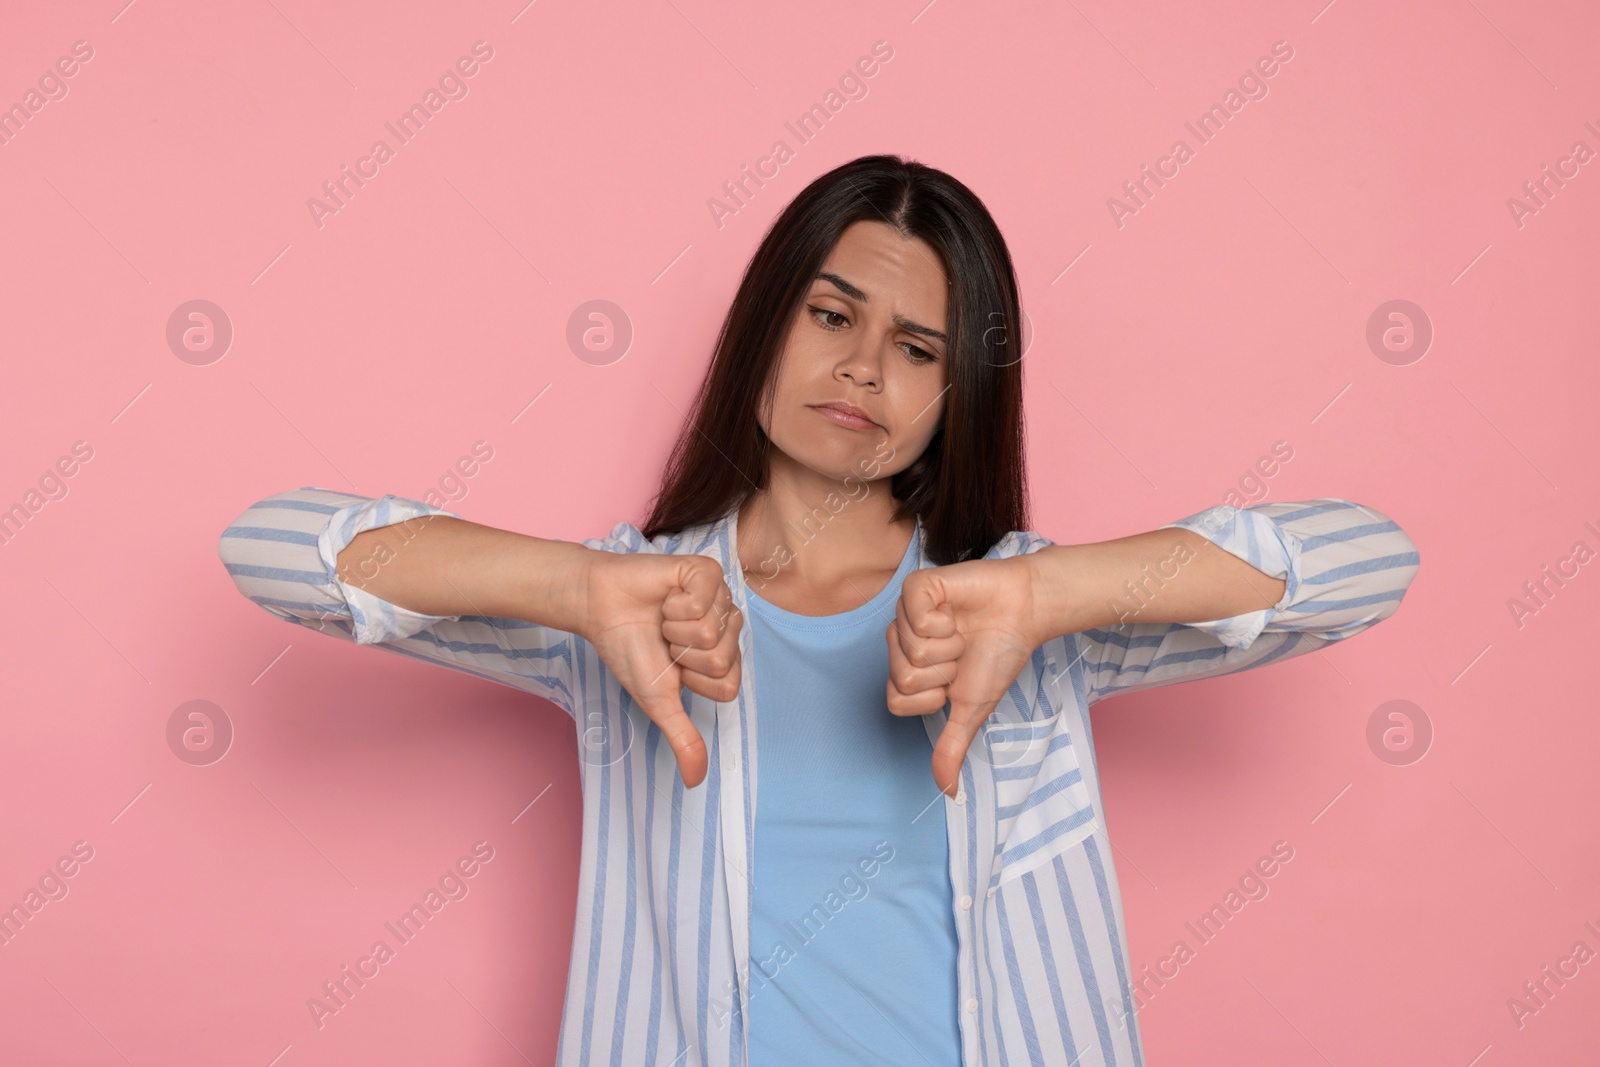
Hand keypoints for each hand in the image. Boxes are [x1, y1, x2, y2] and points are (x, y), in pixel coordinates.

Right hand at [579, 552, 742, 788]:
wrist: (599, 608)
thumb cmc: (630, 650)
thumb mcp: (659, 702)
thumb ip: (682, 739)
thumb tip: (695, 782)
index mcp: (723, 658)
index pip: (728, 685)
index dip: (692, 680)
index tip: (672, 666)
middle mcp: (728, 628)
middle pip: (722, 659)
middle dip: (681, 655)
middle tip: (665, 639)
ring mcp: (721, 599)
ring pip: (712, 630)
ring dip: (674, 629)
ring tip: (663, 618)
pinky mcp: (706, 572)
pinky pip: (704, 599)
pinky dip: (674, 604)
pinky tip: (666, 598)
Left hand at [885, 556, 1046, 797]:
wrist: (1024, 615)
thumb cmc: (997, 656)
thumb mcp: (972, 709)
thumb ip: (952, 747)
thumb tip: (947, 792)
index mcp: (906, 669)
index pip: (896, 700)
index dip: (932, 697)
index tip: (953, 680)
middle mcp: (899, 641)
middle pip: (903, 677)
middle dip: (944, 672)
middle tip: (960, 653)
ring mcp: (904, 613)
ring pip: (912, 650)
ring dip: (950, 646)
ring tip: (962, 632)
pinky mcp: (917, 588)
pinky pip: (918, 618)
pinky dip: (946, 621)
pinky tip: (956, 613)